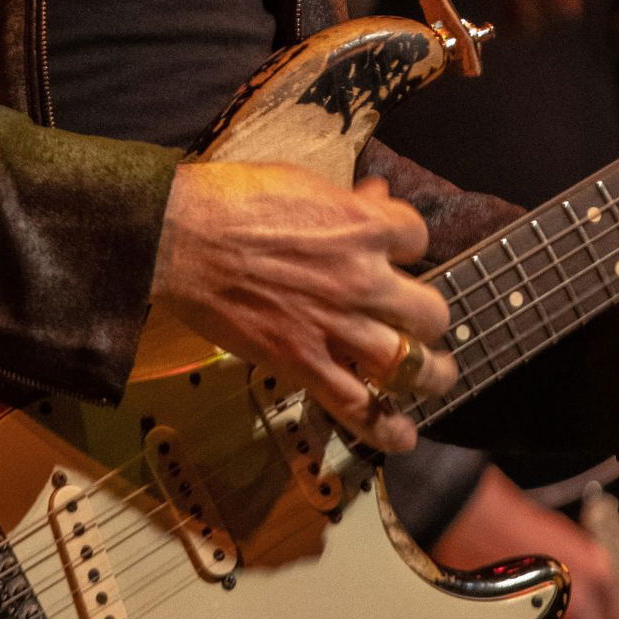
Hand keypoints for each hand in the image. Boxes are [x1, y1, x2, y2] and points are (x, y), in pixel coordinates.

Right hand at [151, 160, 454, 451]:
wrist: (183, 237)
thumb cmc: (234, 199)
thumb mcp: (301, 182)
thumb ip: (348, 199)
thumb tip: (377, 194)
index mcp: (362, 225)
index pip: (418, 237)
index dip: (411, 245)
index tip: (400, 253)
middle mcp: (361, 278)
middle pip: (430, 310)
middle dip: (429, 317)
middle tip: (419, 321)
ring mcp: (336, 325)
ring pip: (410, 364)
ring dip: (431, 375)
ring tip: (436, 377)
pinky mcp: (304, 362)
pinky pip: (359, 406)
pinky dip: (385, 427)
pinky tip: (404, 436)